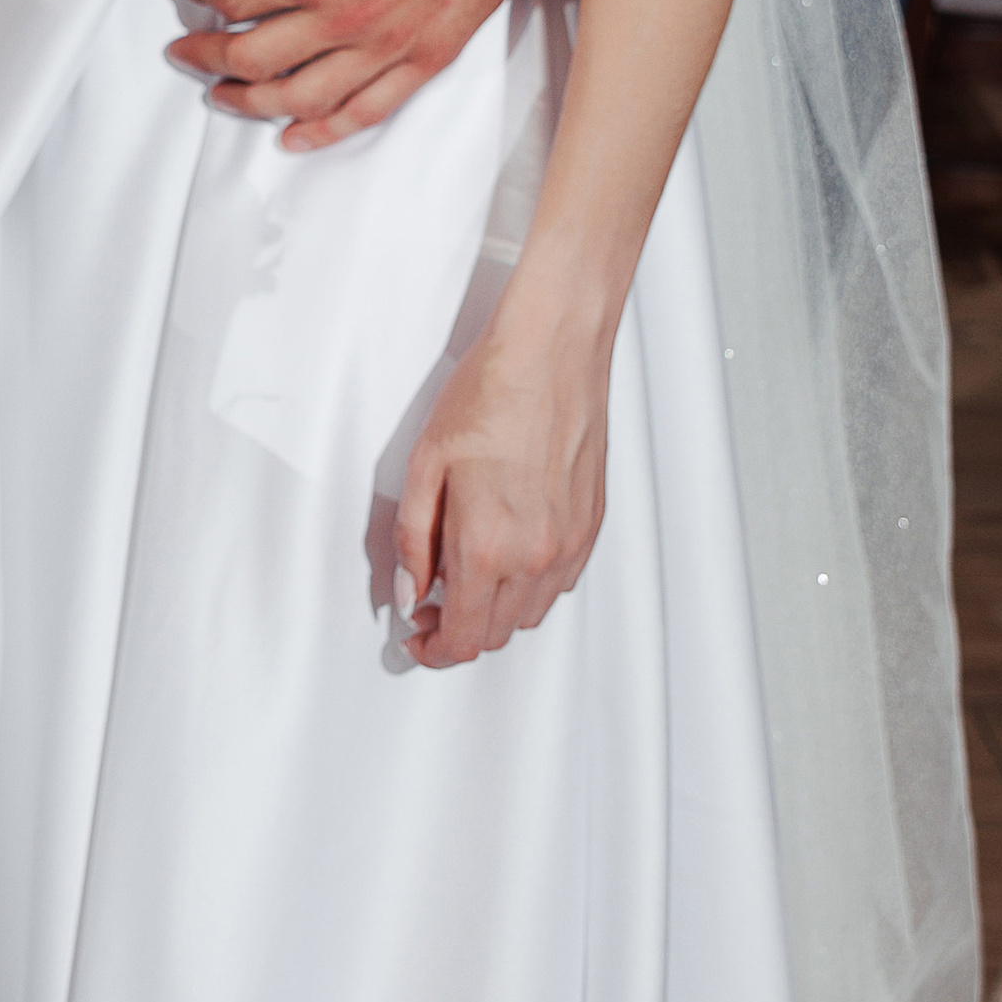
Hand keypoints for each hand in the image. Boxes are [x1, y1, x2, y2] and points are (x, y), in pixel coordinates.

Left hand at [168, 0, 597, 150]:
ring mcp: (391, 44)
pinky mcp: (430, 54)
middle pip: (257, 58)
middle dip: (210, 58)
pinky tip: (298, 135)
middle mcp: (348, 18)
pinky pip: (369, 108)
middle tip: (185, 54)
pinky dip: (326, 128)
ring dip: (255, 102)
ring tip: (225, 97)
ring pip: (305, 96)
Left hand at [389, 312, 609, 669]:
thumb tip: (411, 592)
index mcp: (486, 545)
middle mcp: (535, 556)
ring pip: (531, 614)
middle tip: (430, 603)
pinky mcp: (591, 525)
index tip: (417, 639)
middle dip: (459, 630)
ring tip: (466, 572)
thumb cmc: (489, 392)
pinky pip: (560, 582)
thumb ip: (413, 540)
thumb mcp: (424, 463)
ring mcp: (570, 544)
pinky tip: (508, 550)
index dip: (434, 650)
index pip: (464, 637)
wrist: (551, 351)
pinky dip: (530, 584)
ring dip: (496, 610)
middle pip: (497, 634)